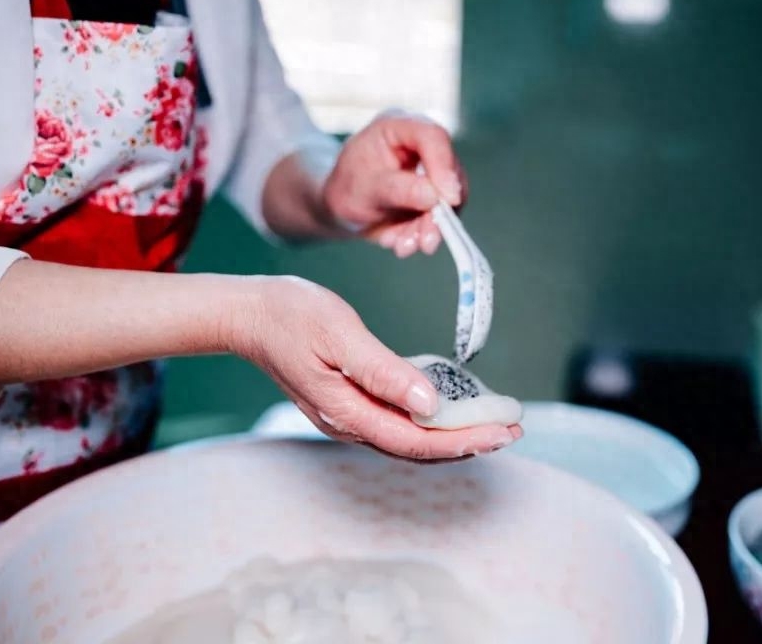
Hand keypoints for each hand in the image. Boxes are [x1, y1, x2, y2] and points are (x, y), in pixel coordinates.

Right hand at [233, 277, 520, 460]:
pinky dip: (431, 425)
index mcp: (347, 411)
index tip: (503, 430)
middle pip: (418, 448)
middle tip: (512, 429)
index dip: (464, 440)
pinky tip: (451, 413)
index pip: (417, 440)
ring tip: (492, 426)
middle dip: (469, 442)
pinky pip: (397, 426)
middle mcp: (348, 423)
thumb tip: (429, 403)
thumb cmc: (291, 315)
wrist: (248, 314)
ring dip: (453, 436)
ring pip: (409, 441)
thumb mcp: (340, 334)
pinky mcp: (348, 405)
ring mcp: (347, 417)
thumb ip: (384, 371)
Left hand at [322, 112, 467, 257]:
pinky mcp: (434, 198)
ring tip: (405, 247)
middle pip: (448, 173)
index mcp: (399, 128)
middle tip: (427, 240)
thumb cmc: (346, 188)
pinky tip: (399, 244)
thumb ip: (398, 189)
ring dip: (430, 229)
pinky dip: (420, 236)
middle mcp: (421, 148)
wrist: (340, 210)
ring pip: (448, 201)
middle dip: (439, 212)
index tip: (448, 199)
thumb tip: (434, 196)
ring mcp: (430, 174)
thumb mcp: (364, 188)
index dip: (444, 166)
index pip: (432, 137)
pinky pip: (439, 219)